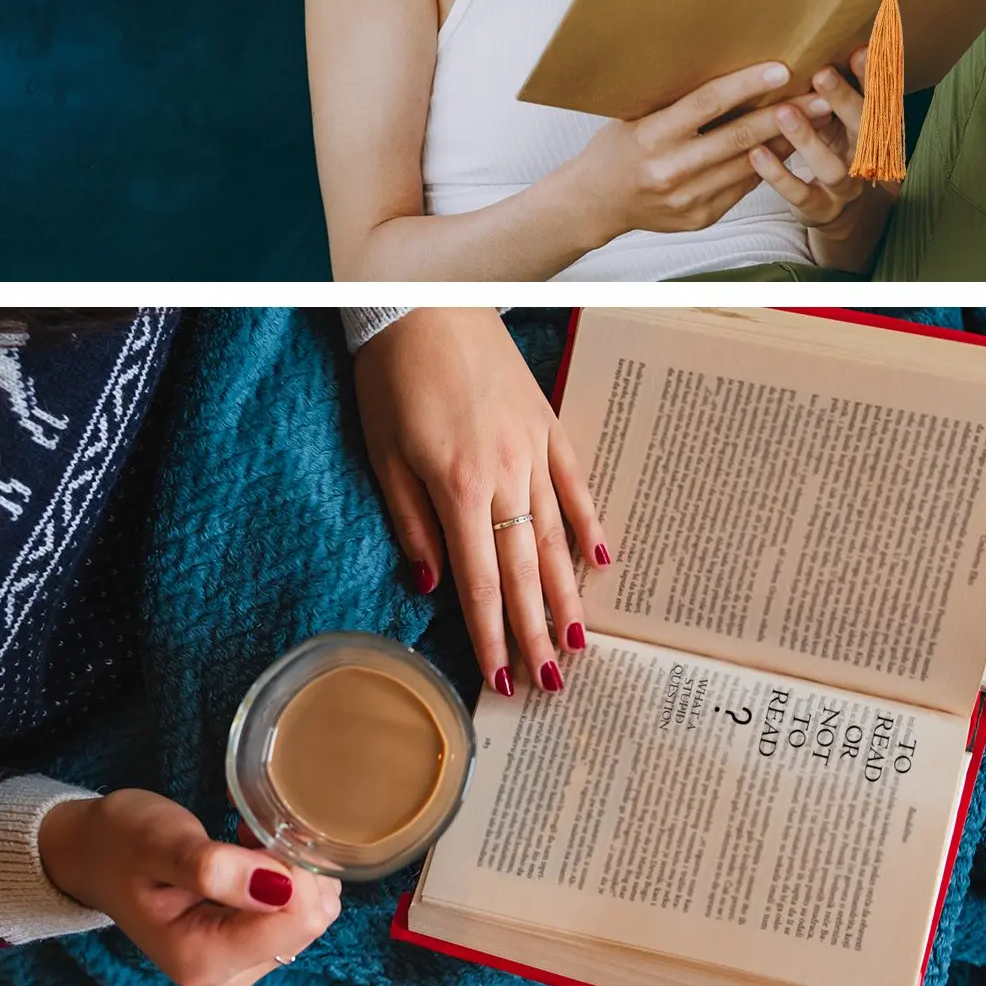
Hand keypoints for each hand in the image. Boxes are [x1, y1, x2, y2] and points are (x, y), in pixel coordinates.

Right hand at [37, 789, 340, 985]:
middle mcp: (224, 979)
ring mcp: (238, 970)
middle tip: (246, 833)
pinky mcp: (246, 954)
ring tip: (242, 843)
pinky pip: (296, 912)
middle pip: (309, 920)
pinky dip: (284, 876)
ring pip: (309, 913)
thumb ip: (215, 869)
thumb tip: (281, 888)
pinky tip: (249, 857)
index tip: (255, 832)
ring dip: (288, 867)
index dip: (294, 866)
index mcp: (200, 960)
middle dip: (292, 866)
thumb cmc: (122, 844)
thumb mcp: (161, 844)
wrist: (96, 855)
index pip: (298, 919)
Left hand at [352, 308, 607, 696]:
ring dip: (566, 593)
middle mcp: (505, 474)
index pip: (480, 580)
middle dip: (536, 631)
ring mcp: (533, 448)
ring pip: (555, 536)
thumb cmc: (393, 376)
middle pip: (524, 569)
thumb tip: (434, 583)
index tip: (503, 679)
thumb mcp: (384, 452)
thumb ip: (412, 522)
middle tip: (552, 684)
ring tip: (580, 643)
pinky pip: (575, 483)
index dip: (491, 634)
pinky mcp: (548, 423)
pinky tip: (601, 560)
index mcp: (458, 487)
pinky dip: (589, 523)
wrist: (426, 301)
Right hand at [571, 61, 834, 238]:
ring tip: (814, 121)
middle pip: (737, 137)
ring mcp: (687, 198)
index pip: (706, 105)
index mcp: (651, 137)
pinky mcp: (700, 216)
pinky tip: (785, 148)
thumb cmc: (616, 150)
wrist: (596, 202)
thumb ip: (674, 102)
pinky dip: (765, 166)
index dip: (746, 86)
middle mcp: (670, 169)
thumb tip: (728, 71)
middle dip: (784, 116)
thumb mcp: (634, 117)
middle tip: (820, 98)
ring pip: (748, 165)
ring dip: (785, 142)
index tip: (781, 71)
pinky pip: (742, 187)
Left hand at [745, 46, 897, 233]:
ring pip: (831, 166)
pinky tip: (756, 152)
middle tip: (821, 74)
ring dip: (807, 138)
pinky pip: (800, 192)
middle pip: (864, 128)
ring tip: (783, 112)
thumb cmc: (830, 147)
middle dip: (844, 100)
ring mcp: (844, 186)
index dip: (872, 75)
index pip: (879, 97)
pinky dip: (778, 173)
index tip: (857, 49)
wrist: (836, 208)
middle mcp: (866, 156)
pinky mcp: (819, 208)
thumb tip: (816, 37)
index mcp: (874, 126)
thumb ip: (831, 90)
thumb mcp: (836, 117)